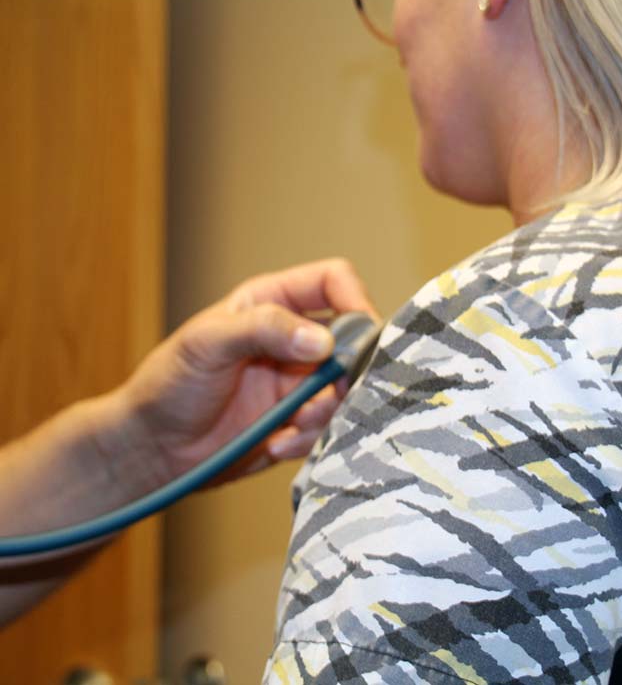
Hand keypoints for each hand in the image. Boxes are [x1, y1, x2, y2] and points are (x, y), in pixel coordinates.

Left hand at [109, 258, 375, 489]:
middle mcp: (295, 340)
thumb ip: (265, 329)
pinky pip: (328, 428)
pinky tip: (274, 443)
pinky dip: (309, 439)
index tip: (359, 336)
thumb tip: (324, 341)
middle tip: (333, 393)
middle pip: (354, 341)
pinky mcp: (299, 422)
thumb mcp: (208, 343)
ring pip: (347, 389)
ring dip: (327, 411)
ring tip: (291, 424)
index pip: (334, 282)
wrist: (153, 449)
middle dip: (349, 371)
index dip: (355, 301)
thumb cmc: (169, 384)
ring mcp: (299, 383)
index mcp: (274, 303)